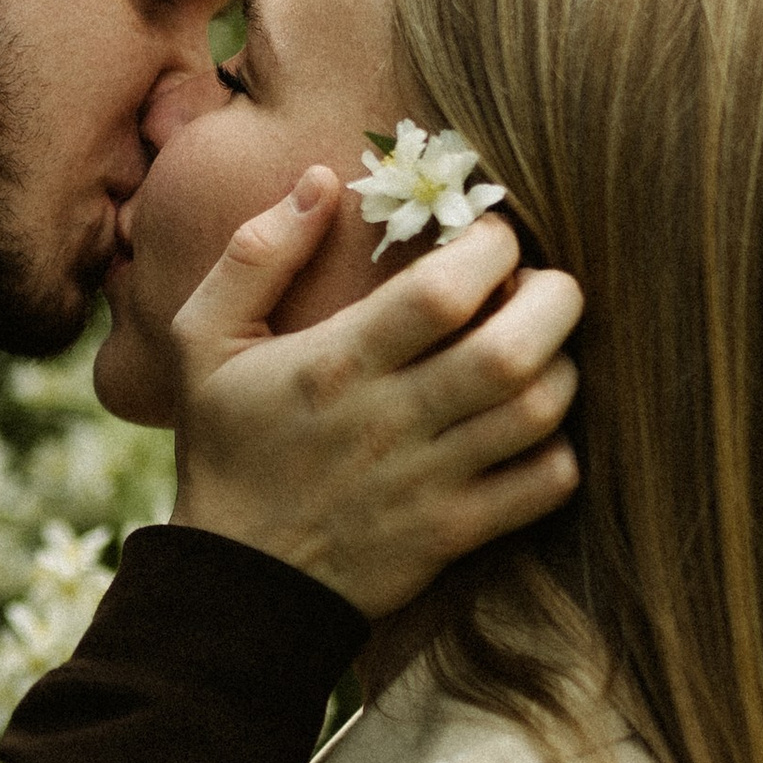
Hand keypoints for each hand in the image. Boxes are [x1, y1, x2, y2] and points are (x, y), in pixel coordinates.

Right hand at [170, 175, 581, 621]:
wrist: (235, 583)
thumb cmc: (224, 445)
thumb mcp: (201, 339)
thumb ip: (257, 254)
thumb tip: (322, 179)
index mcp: (336, 364)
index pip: (443, 292)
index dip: (490, 247)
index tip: (488, 236)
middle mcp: (390, 422)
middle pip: (512, 351)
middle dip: (552, 300)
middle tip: (543, 284)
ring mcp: (429, 483)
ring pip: (538, 412)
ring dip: (561, 366)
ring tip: (540, 346)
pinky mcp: (454, 533)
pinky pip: (545, 485)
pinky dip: (560, 447)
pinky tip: (534, 425)